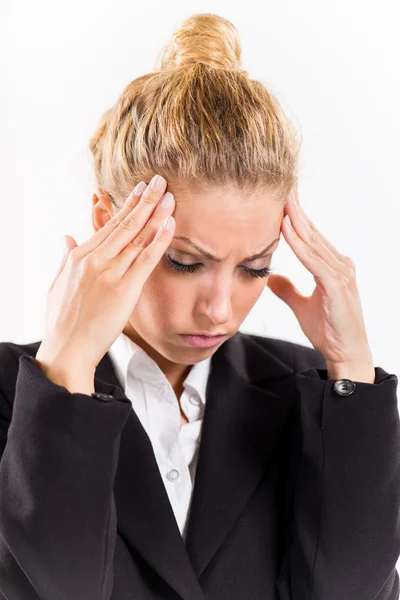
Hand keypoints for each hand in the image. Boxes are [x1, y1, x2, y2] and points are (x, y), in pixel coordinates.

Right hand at [36, 175, 175, 373]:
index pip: (109, 225)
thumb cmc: (62, 321)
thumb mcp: (58, 284)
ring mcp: (109, 273)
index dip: (127, 206)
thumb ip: (65, 258)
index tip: (141, 191)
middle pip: (125, 224)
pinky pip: (145, 259)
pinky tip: (170, 224)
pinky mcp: (124, 289)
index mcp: (80, 256)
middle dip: (145, 200)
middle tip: (160, 181)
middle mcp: (94, 259)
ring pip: (137, 237)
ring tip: (170, 195)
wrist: (67, 350)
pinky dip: (159, 240)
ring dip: (155, 214)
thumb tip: (67, 238)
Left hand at [266, 181, 374, 379]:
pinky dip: (299, 244)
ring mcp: (340, 274)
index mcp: (332, 267)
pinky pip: (314, 260)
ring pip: (313, 241)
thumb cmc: (329, 331)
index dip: (295, 217)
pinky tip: (286, 229)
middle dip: (296, 209)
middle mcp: (339, 265)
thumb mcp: (302, 306)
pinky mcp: (337, 286)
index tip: (281, 198)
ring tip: (280, 200)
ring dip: (296, 220)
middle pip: (313, 232)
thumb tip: (270, 277)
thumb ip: (288, 290)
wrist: (346, 355)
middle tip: (281, 186)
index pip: (310, 236)